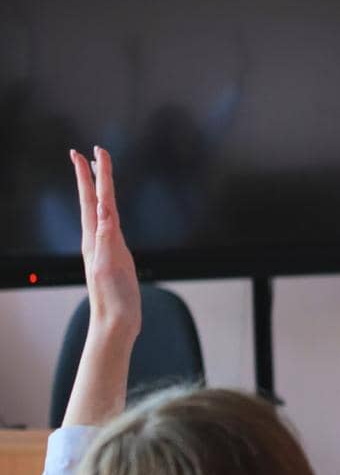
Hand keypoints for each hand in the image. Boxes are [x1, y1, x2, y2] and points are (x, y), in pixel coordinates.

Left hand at [70, 147, 139, 341]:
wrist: (117, 322)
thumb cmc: (114, 299)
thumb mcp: (110, 266)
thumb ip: (107, 238)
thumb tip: (104, 210)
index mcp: (95, 239)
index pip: (95, 199)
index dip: (95, 175)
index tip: (94, 152)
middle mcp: (96, 239)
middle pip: (92, 200)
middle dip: (91, 175)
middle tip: (88, 153)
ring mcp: (104, 247)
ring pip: (99, 210)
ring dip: (97, 190)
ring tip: (97, 174)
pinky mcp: (113, 255)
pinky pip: (109, 225)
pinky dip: (108, 210)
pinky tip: (110, 210)